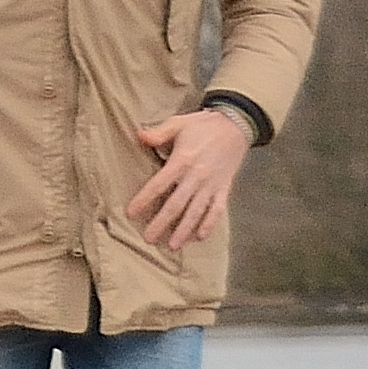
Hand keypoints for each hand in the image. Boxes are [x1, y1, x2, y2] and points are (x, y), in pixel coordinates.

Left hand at [123, 106, 251, 253]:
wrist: (236, 125)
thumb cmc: (203, 126)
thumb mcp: (178, 123)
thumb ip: (159, 133)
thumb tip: (138, 135)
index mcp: (182, 160)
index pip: (159, 184)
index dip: (144, 199)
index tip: (131, 213)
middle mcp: (197, 176)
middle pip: (176, 204)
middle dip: (162, 222)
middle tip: (148, 239)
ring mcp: (212, 184)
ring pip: (196, 211)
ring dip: (184, 229)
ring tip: (173, 245)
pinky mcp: (224, 188)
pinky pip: (218, 209)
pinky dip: (210, 224)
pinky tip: (200, 237)